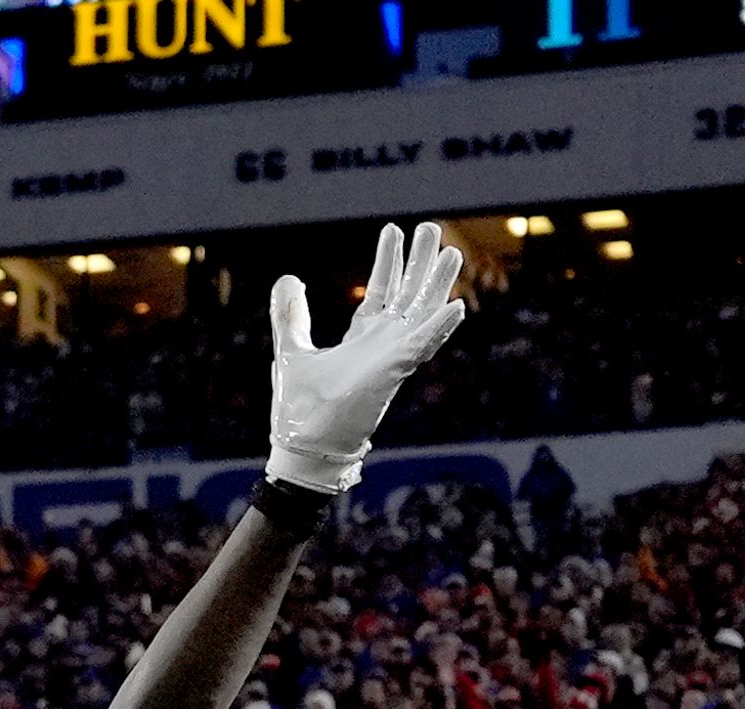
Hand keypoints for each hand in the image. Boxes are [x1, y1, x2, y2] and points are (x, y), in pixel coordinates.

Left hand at [265, 220, 468, 495]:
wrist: (304, 446)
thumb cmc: (301, 409)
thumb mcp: (292, 350)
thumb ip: (291, 316)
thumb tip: (288, 279)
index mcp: (362, 339)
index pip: (382, 292)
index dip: (388, 261)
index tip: (394, 230)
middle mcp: (383, 346)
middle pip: (409, 295)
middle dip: (420, 262)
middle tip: (432, 227)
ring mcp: (392, 358)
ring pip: (423, 315)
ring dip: (438, 285)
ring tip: (451, 252)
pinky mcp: (394, 373)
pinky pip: (423, 347)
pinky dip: (440, 327)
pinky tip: (457, 304)